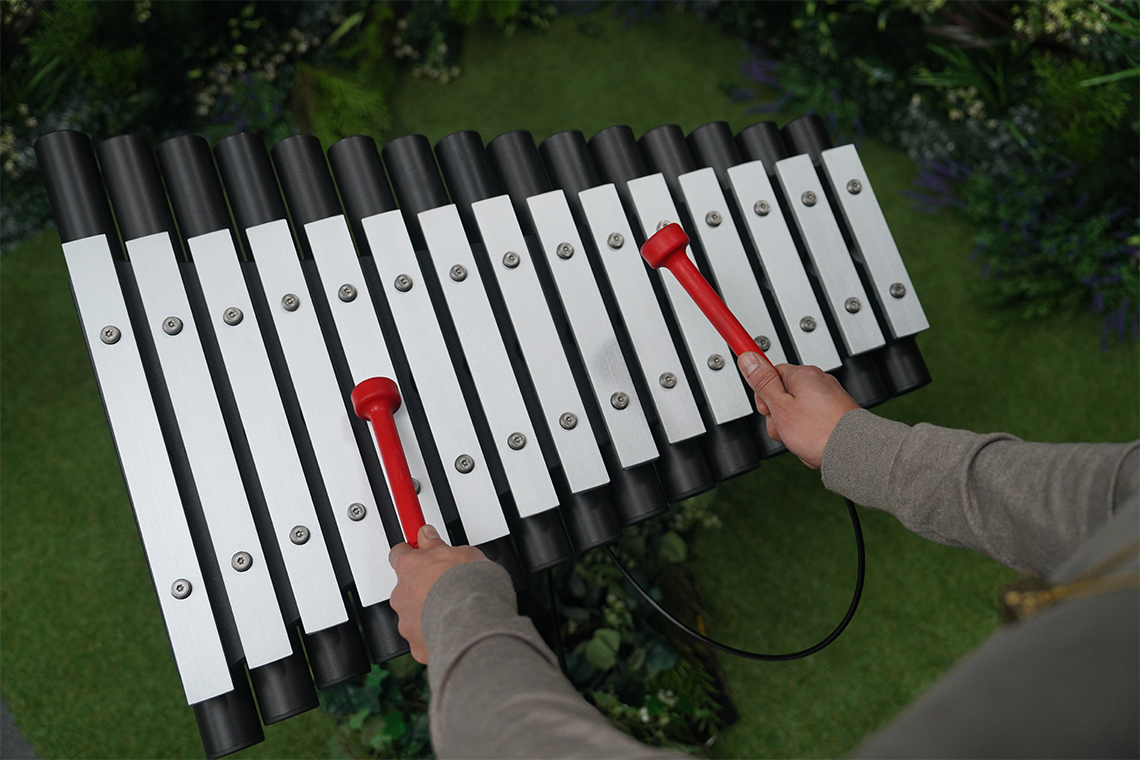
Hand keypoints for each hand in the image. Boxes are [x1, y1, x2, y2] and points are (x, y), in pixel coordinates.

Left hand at [388, 525, 488, 663]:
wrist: (474, 621)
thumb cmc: (469, 586)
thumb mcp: (461, 552)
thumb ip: (438, 545)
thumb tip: (429, 536)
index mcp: (409, 567)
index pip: (399, 554)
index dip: (411, 553)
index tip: (419, 551)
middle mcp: (402, 594)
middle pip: (406, 587)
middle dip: (423, 586)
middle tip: (446, 585)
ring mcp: (406, 621)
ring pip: (413, 614)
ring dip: (428, 611)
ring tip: (454, 610)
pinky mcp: (416, 644)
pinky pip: (422, 638)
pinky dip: (434, 634)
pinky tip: (453, 628)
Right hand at [738, 352, 858, 468]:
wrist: (853, 452)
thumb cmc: (821, 431)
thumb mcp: (780, 407)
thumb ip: (762, 382)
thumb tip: (748, 357)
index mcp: (803, 375)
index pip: (771, 373)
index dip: (763, 393)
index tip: (757, 392)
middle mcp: (819, 382)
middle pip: (783, 396)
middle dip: (778, 416)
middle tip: (783, 426)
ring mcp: (829, 399)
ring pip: (796, 413)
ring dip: (792, 429)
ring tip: (799, 438)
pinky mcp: (835, 415)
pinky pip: (811, 423)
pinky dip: (807, 435)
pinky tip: (810, 443)